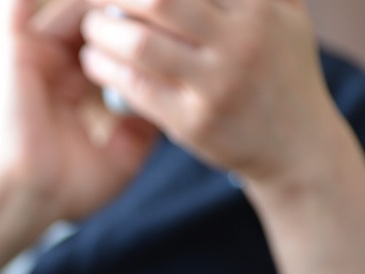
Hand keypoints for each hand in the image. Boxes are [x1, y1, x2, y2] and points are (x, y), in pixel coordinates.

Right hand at [0, 0, 157, 226]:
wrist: (25, 201)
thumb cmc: (65, 191)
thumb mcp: (120, 158)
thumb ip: (142, 128)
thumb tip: (168, 104)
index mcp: (71, 85)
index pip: (114, 40)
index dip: (146, 27)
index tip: (183, 27)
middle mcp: (51, 63)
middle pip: (98, 13)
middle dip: (135, 6)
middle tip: (169, 5)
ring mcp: (31, 53)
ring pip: (77, 2)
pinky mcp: (12, 48)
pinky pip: (14, 3)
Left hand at [78, 0, 330, 184]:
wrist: (297, 145)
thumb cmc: (282, 72)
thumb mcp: (286, 16)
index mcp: (258, 7)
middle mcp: (240, 41)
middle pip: (160, 1)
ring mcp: (216, 83)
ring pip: (142, 45)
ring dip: (104, 32)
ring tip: (91, 28)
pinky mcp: (193, 121)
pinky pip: (138, 88)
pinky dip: (107, 70)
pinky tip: (94, 62)